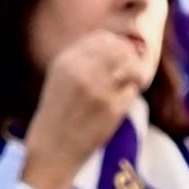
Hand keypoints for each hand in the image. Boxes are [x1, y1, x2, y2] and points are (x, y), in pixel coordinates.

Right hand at [17, 25, 152, 188]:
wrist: (52, 150)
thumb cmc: (58, 114)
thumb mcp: (61, 78)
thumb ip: (83, 58)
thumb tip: (118, 42)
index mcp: (67, 61)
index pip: (103, 38)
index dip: (116, 44)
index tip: (119, 55)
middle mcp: (82, 71)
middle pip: (121, 49)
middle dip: (130, 57)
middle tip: (130, 70)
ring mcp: (99, 90)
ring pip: (131, 67)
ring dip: (135, 74)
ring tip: (131, 83)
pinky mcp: (112, 109)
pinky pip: (132, 91)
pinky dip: (130, 94)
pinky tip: (121, 102)